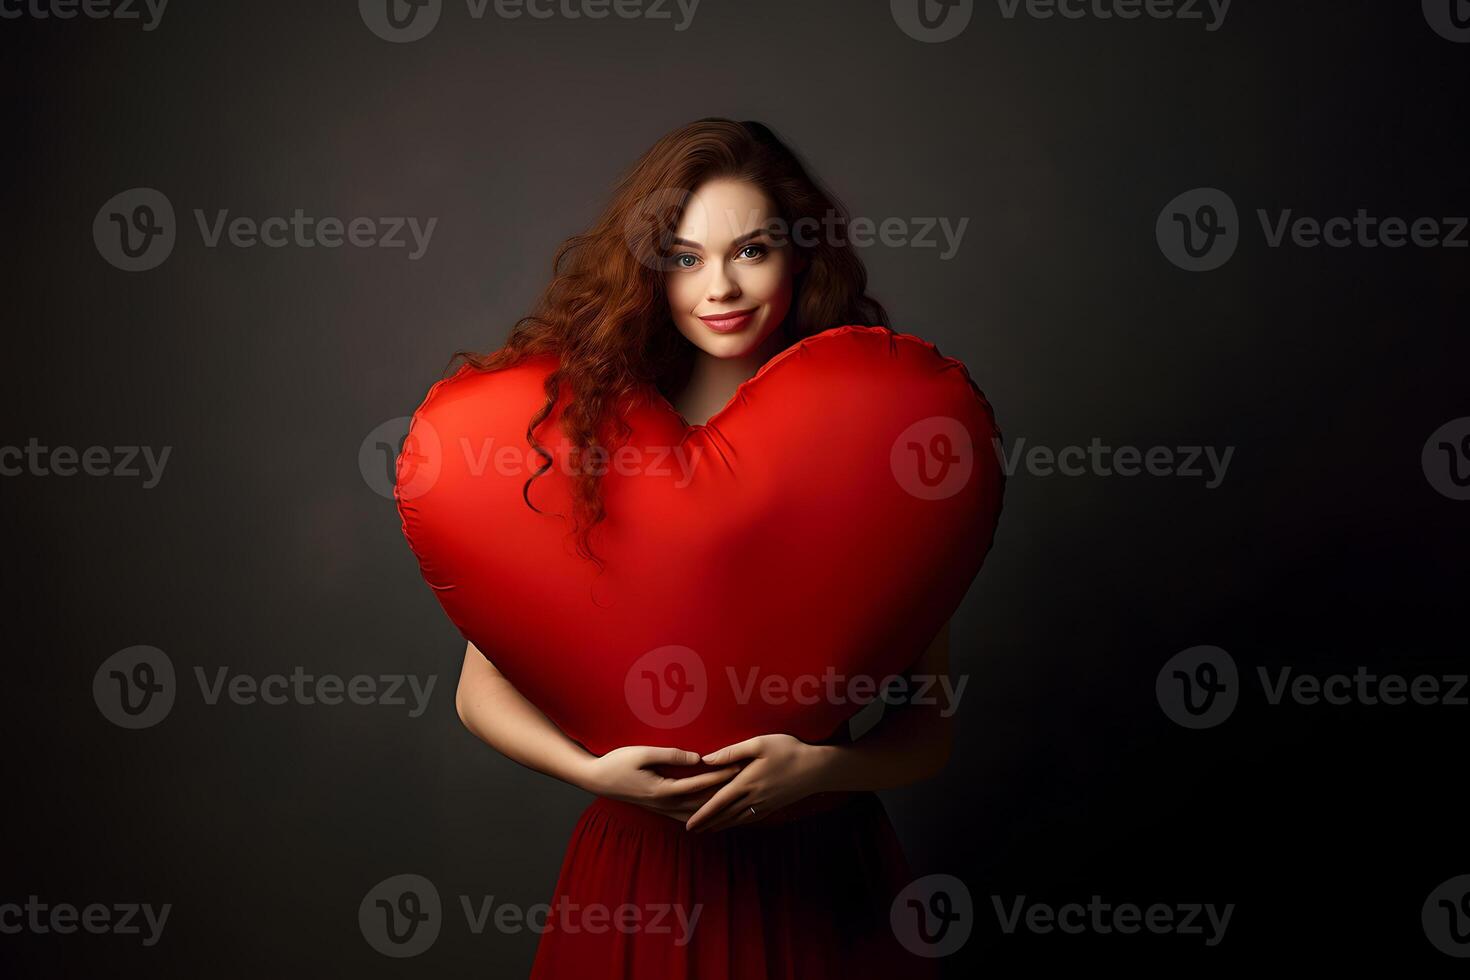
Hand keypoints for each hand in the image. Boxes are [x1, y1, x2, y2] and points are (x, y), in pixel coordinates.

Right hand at [579, 746, 739, 822]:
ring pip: (697, 813)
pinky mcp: (660, 809)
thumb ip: (670, 755)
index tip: (739, 768)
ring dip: (717, 806)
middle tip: (746, 783)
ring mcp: (662, 809)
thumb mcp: (642, 752)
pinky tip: (716, 810)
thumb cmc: (617, 762)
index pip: (699, 784)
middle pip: (703, 802)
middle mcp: (665, 804)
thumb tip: (697, 757)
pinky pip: (688, 814)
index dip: (720, 776)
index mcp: (662, 790)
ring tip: (738, 799)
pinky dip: (705, 812)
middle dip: (725, 793)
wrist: (597, 779)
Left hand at [685, 734, 830, 833]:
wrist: (817, 768)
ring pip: (737, 819)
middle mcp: (753, 798)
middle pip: (725, 815)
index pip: (718, 802)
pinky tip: (734, 823)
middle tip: (691, 830)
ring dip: (721, 825)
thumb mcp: (759, 744)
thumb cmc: (788, 750)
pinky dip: (738, 823)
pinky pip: (751, 818)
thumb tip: (706, 759)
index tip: (689, 825)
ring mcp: (764, 804)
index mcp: (746, 782)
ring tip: (708, 829)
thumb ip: (731, 752)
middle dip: (707, 823)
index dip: (702, 814)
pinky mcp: (774, 805)